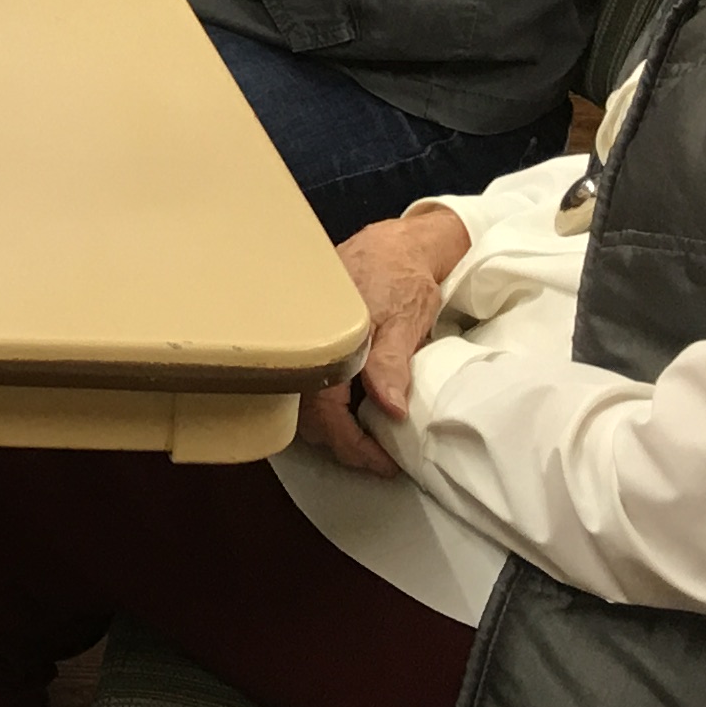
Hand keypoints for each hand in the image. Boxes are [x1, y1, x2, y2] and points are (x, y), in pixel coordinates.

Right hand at [297, 203, 473, 474]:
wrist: (391, 242)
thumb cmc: (399, 276)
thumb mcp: (404, 319)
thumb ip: (391, 364)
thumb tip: (390, 411)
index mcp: (322, 341)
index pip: (324, 413)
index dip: (353, 446)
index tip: (383, 463)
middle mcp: (302, 343)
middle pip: (305, 415)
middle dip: (340, 443)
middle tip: (376, 457)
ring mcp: (302, 343)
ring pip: (301, 402)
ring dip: (331, 427)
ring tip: (367, 438)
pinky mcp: (308, 341)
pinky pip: (307, 383)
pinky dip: (327, 406)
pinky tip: (353, 409)